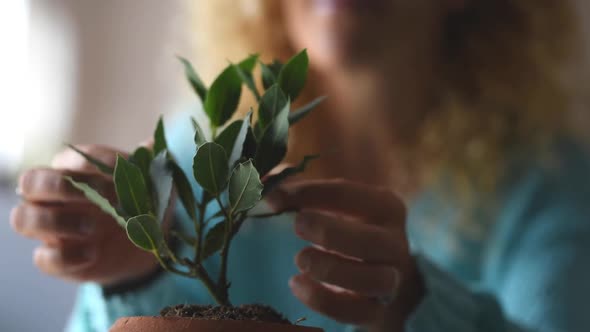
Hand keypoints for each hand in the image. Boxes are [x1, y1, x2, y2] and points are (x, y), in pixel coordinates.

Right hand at [10, 145, 158, 285]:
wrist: (149, 245)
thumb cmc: (147, 204)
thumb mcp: (155, 184)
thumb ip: (150, 163)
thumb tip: (149, 143)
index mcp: (77, 171)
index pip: (67, 157)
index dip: (88, 163)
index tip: (116, 173)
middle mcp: (57, 197)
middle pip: (30, 181)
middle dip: (55, 185)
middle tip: (93, 196)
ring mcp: (53, 229)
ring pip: (22, 218)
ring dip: (53, 221)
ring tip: (91, 228)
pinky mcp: (58, 258)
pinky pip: (42, 258)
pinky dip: (63, 257)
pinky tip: (92, 254)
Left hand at [268, 179, 424, 330]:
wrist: (377, 272)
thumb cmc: (346, 229)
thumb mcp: (331, 207)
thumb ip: (298, 194)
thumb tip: (260, 184)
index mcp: (384, 206)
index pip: (349, 195)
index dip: (310, 193)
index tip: (274, 197)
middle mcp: (394, 243)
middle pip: (372, 241)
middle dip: (331, 233)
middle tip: (297, 225)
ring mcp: (391, 279)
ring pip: (374, 280)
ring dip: (332, 270)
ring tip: (300, 259)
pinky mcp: (377, 310)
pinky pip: (357, 311)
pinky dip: (325, 301)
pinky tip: (297, 284)